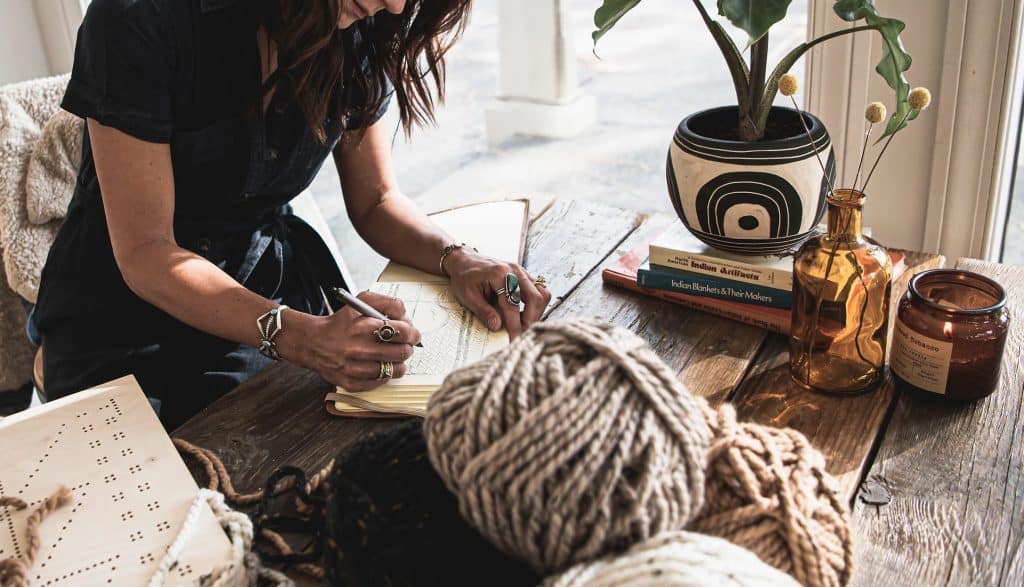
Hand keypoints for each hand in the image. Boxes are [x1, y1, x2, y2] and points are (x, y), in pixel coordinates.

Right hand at [292, 291, 421, 390]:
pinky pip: (382, 382)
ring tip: (392, 355)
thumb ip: (387, 302)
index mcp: (362, 326)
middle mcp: (358, 349)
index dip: (412, 332)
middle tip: (404, 344)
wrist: (312, 343)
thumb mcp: (360, 302)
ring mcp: (355, 369)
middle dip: (408, 347)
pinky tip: (379, 364)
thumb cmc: (340, 323)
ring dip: (399, 362)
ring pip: (396, 370)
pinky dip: (385, 374)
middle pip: (402, 352)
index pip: (402, 331)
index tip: (412, 333)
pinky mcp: (352, 383)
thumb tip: (405, 315)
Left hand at [444, 248, 551, 338]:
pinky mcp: (525, 275)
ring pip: (542, 294)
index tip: (513, 339)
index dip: (514, 325)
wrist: (465, 260)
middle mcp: (514, 270)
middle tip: (520, 332)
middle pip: (535, 298)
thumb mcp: (467, 296)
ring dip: (536, 312)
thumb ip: (484, 311)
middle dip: (530, 319)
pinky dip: (535, 305)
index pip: (512, 305)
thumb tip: (498, 327)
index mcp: (499, 274)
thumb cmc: (464, 277)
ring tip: (523, 323)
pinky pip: (540, 290)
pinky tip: (524, 313)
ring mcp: (522, 271)